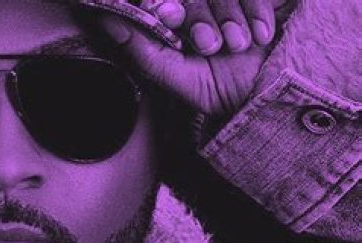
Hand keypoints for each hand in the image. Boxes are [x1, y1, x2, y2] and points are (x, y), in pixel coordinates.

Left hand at [101, 0, 293, 115]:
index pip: (161, 2)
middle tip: (210, 45)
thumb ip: (141, 50)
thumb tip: (104, 19)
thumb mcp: (177, 78)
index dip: (165, 5)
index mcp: (173, 22)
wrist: (272, 98)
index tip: (169, 16)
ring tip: (238, 46)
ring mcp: (228, 1)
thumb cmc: (221, 93)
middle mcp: (200, 6)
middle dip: (199, 17)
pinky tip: (260, 36)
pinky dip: (257, 10)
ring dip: (230, 17)